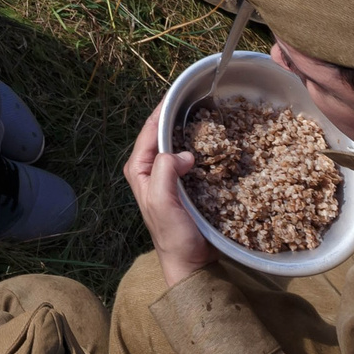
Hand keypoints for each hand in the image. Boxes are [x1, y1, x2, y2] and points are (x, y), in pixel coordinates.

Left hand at [124, 103, 216, 286]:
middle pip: (163, 133)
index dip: (163, 109)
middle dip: (177, 115)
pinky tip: (214, 139)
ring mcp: (167, 176)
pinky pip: (190, 157)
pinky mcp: (183, 184)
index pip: (150, 130)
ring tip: (207, 111)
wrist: (190, 263)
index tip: (179, 91)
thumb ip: (165, 173)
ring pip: (177, 143)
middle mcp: (150, 169)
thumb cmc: (173, 236)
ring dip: (189, 129)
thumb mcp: (163, 203)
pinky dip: (200, 146)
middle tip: (197, 97)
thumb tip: (182, 153)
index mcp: (139, 169)